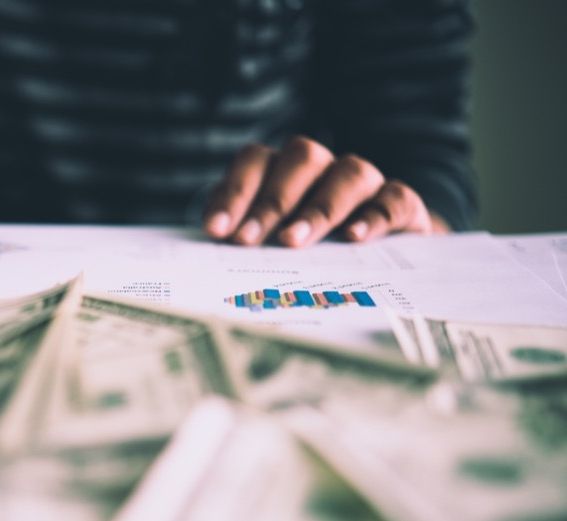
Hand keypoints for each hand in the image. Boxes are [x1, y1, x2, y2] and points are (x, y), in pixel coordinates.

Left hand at [203, 136, 448, 246]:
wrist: (379, 265)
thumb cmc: (308, 252)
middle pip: (300, 159)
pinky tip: (353, 238)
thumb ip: (245, 237)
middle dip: (270, 201)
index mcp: (283, 170)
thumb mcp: (272, 245)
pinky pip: (393, 199)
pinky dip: (374, 216)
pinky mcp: (401, 204)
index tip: (216, 230)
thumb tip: (216, 244)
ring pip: (348, 174)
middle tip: (246, 241)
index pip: (256, 161)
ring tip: (292, 242)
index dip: (234, 192)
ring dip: (318, 208)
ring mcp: (364, 182)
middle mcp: (323, 167)